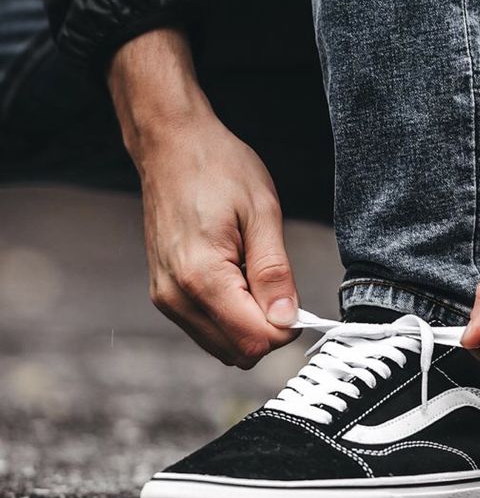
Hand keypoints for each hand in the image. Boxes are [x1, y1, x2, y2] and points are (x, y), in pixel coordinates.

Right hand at [109, 29, 298, 367]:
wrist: (170, 144)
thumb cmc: (216, 167)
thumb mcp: (262, 212)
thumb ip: (275, 272)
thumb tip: (288, 320)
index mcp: (201, 277)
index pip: (255, 340)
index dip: (287, 327)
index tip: (296, 297)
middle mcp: (176, 297)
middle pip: (239, 353)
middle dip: (269, 329)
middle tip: (277, 283)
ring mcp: (166, 298)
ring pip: (222, 347)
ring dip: (249, 324)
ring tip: (253, 273)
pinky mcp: (165, 295)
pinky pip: (207, 329)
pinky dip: (231, 316)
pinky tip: (237, 277)